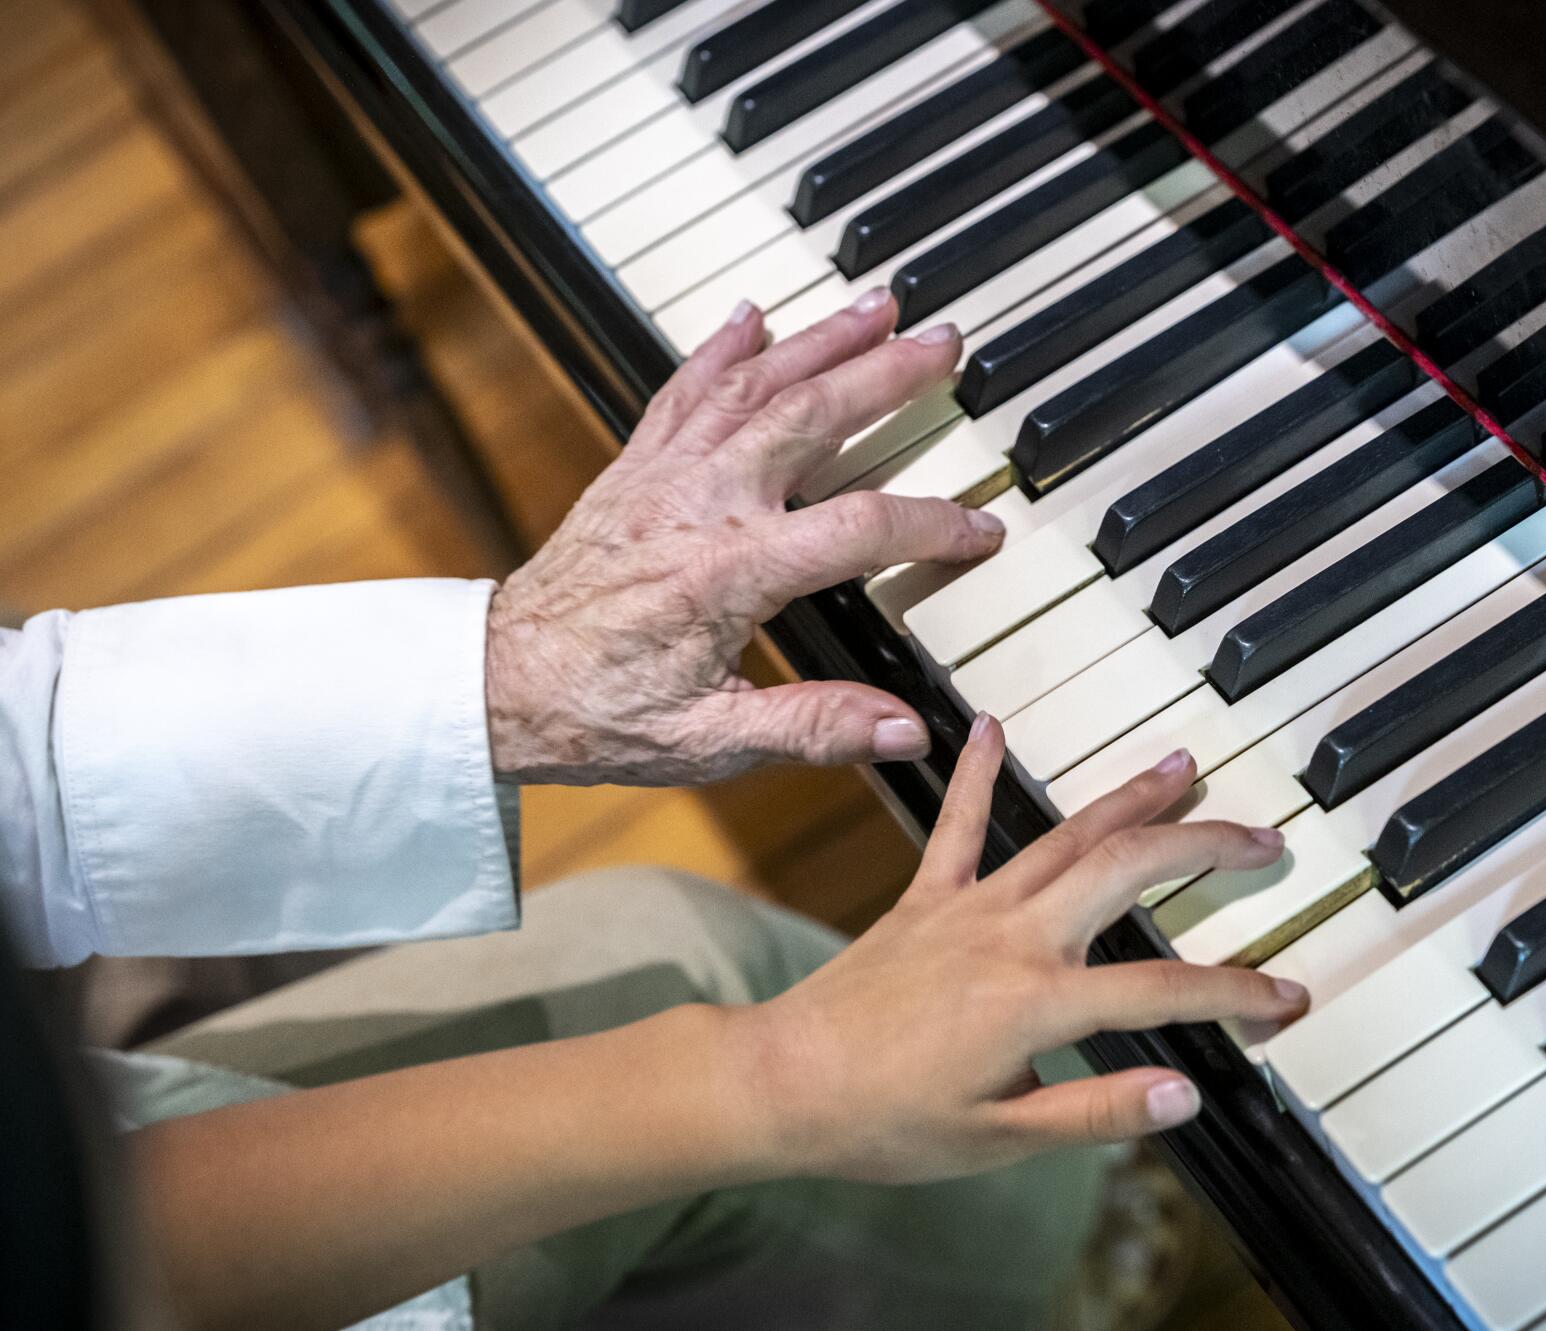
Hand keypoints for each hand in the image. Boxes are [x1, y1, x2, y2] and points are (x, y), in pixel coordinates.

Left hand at [485, 291, 999, 785]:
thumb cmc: (597, 714)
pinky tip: (754, 315)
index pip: (860, 527)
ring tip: (878, 305)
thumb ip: (814, 727)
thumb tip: (906, 729)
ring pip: (754, 385)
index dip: (932, 524)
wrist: (496, 683)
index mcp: (730, 572)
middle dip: (885, 373)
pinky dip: (722, 350)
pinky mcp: (634, 470)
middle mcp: (699, 504)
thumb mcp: (711, 741)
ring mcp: (664, 477)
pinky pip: (683, 392)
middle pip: (811, 416)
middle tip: (944, 342)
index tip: (981, 528)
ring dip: (821, 339)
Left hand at [717, 716, 1308, 1183]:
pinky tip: (991, 726)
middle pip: (1128, 870)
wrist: (781, 1084)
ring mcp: (968, 909)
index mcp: (1037, 1002)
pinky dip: (974, 772)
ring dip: (1129, 798)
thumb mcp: (999, 1139)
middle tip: (1262, 839)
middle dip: (1205, 846)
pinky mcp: (925, 900)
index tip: (1289, 995)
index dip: (1238, 993)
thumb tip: (1185, 1095)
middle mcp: (1011, 937)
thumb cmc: (883, 1121)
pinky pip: (956, 825)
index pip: (1165, 991)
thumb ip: (1097, 1112)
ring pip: (1066, 835)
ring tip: (1182, 765)